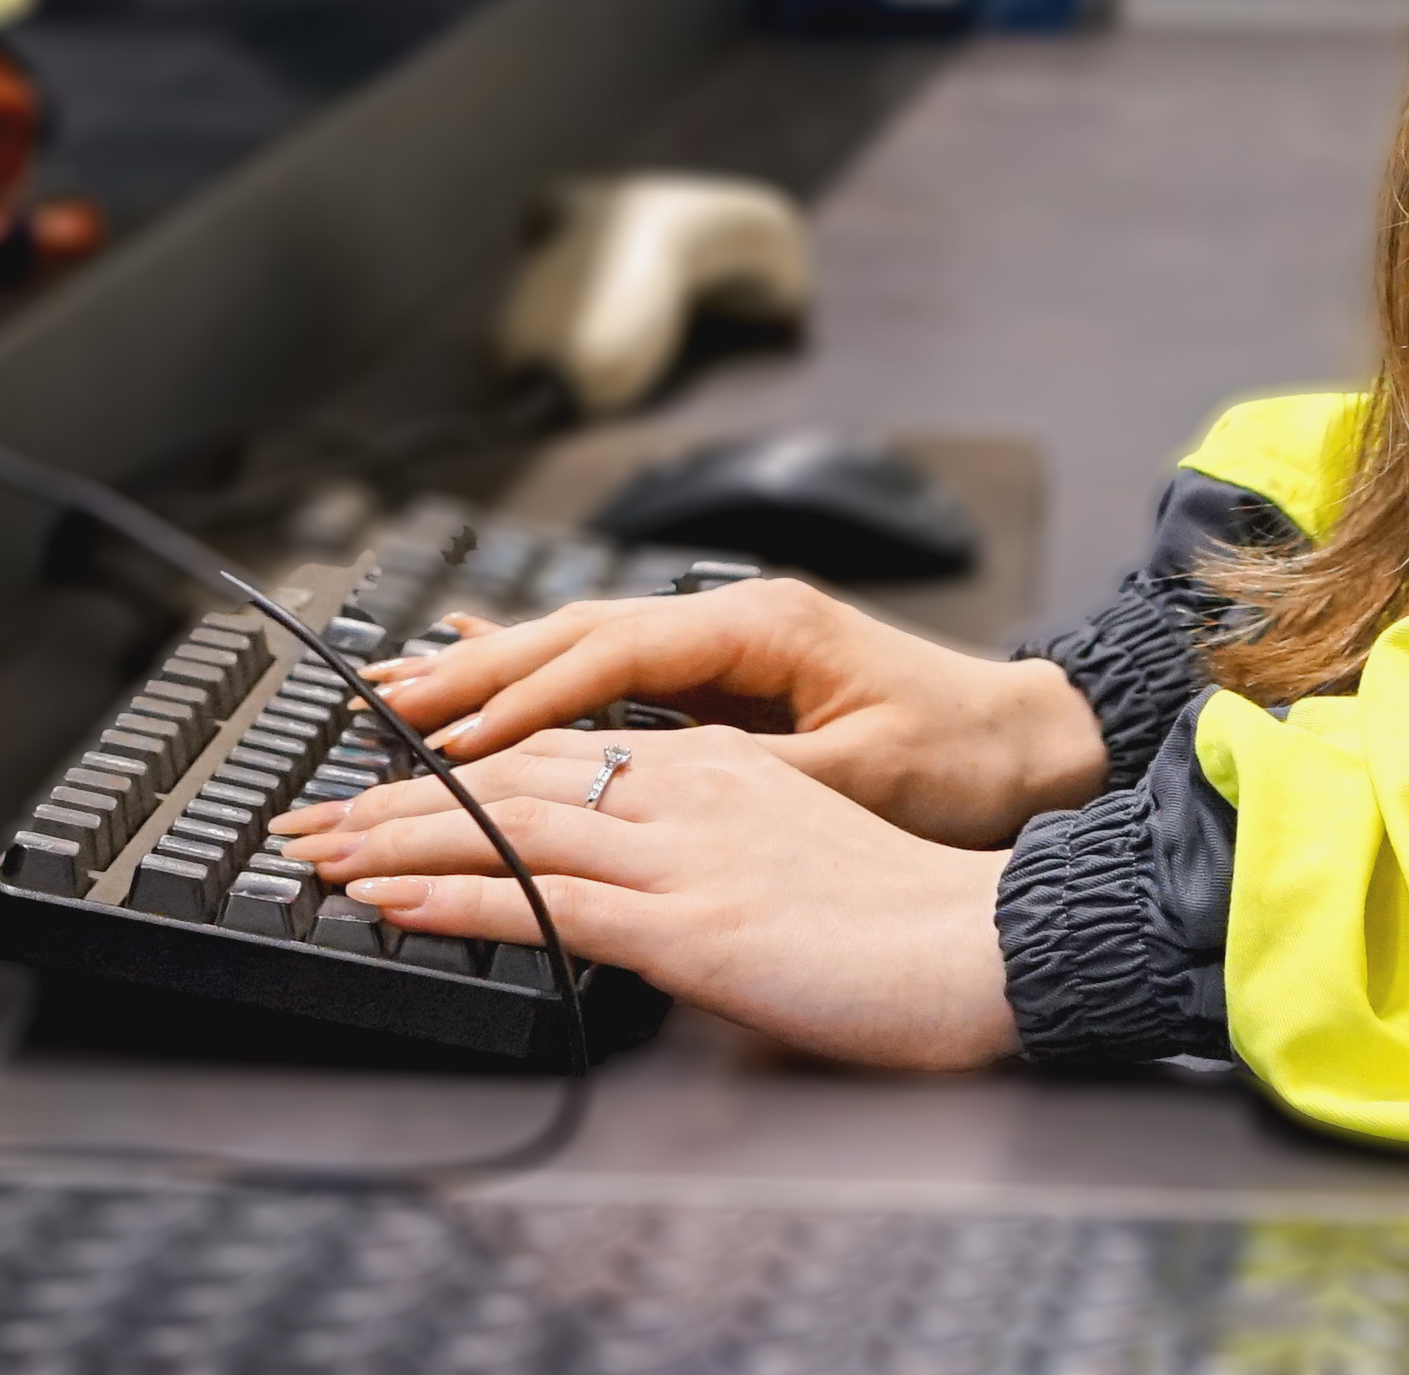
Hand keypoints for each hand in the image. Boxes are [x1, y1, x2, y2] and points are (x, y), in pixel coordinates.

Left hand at [273, 724, 1017, 1069]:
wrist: (986, 943)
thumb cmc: (908, 916)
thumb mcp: (798, 852)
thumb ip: (716, 848)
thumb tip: (651, 880)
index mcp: (718, 763)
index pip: (559, 746)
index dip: (460, 761)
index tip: (386, 779)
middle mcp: (689, 785)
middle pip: (514, 771)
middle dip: (400, 791)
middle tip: (314, 811)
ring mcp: (685, 848)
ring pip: (510, 822)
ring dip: (398, 836)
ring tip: (320, 851)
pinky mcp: (689, 919)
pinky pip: (546, 896)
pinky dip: (455, 893)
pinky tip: (391, 899)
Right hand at [365, 583, 1110, 847]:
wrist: (1029, 740)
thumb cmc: (961, 763)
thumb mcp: (859, 780)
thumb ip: (754, 780)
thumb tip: (657, 793)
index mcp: (762, 626)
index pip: (613, 656)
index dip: (526, 699)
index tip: (455, 740)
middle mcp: (733, 616)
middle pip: (577, 634)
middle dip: (475, 670)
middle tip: (379, 704)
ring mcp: (726, 638)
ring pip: (583, 644)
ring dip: (492, 667)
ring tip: (400, 684)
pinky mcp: (726, 672)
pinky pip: (613, 666)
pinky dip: (540, 670)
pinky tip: (479, 658)